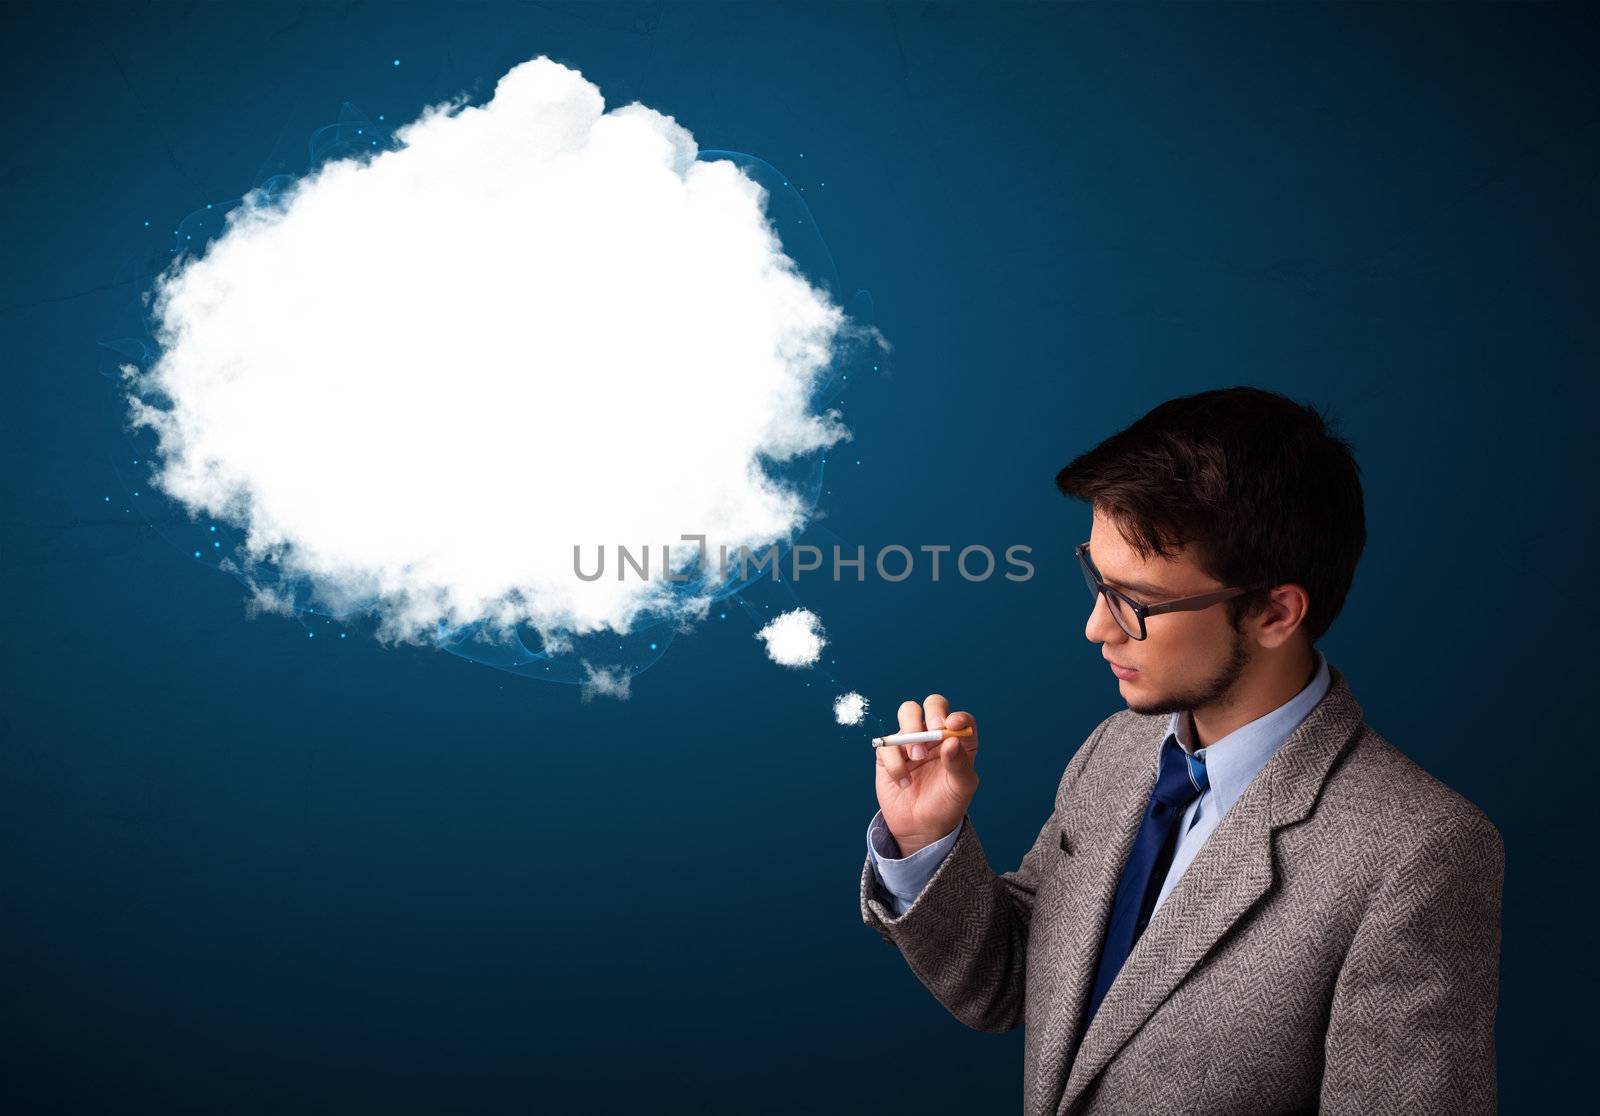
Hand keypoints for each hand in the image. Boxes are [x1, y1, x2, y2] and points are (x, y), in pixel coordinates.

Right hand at [874, 693, 979, 856]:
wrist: (920, 827)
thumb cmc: (946, 805)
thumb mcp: (961, 788)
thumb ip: (960, 764)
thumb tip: (952, 741)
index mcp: (958, 741)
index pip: (960, 718)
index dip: (957, 717)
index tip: (952, 726)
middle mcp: (935, 735)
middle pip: (933, 704)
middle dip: (932, 711)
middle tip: (933, 730)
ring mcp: (911, 740)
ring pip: (908, 712)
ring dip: (912, 730)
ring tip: (916, 756)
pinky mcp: (890, 752)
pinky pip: (888, 744)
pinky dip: (895, 763)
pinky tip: (904, 783)